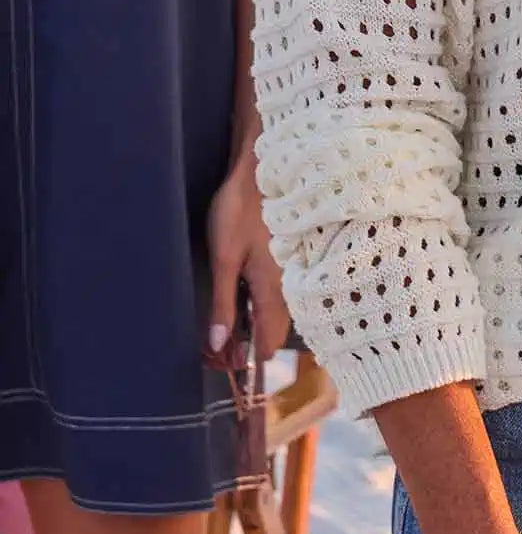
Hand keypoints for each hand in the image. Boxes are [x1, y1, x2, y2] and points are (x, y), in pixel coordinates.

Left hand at [204, 152, 291, 363]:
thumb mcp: (224, 259)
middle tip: (218, 346)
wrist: (262, 172)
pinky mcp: (288, 260)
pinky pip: (279, 296)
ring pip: (278, 314)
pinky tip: (242, 297)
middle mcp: (290, 287)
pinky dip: (260, 306)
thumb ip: (223, 304)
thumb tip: (220, 344)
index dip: (247, 358)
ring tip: (225, 324)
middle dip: (249, 344)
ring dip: (254, 325)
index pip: (268, 342)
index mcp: (274, 291)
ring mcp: (292, 273)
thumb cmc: (239, 212)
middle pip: (274, 332)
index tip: (223, 362)